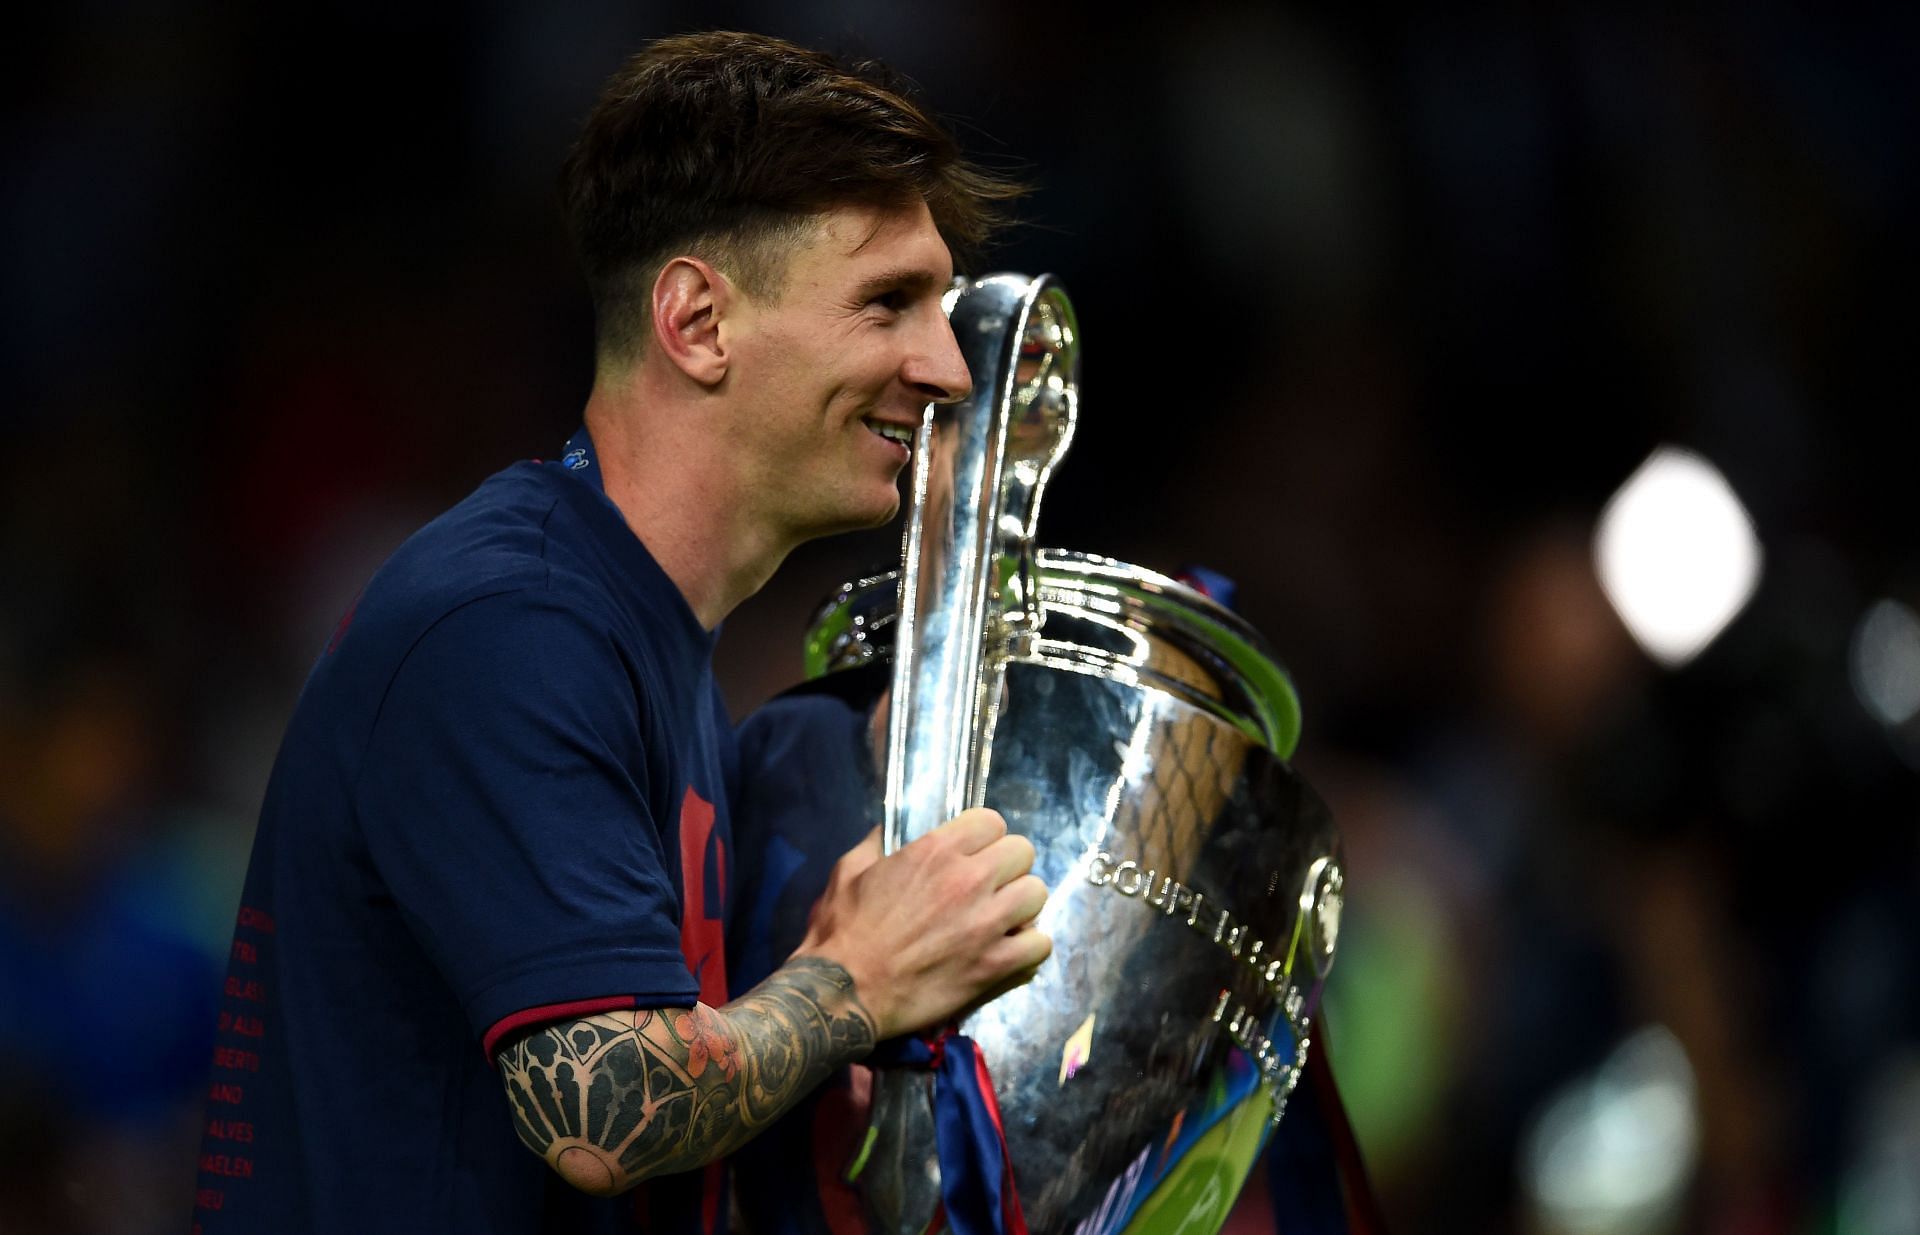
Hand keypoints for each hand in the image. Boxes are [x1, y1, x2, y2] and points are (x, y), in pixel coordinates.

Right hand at [791, 808, 1049, 1040]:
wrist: (845, 992)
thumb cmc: (842, 932)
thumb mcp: (848, 873)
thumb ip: (873, 846)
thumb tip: (883, 831)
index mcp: (936, 851)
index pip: (992, 822)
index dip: (984, 838)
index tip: (975, 854)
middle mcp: (969, 880)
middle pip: (1022, 852)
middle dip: (1008, 867)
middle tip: (990, 888)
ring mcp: (987, 923)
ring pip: (1037, 894)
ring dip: (1021, 906)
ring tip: (1003, 920)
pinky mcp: (996, 965)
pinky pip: (1040, 944)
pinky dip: (1028, 948)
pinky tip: (1008, 952)